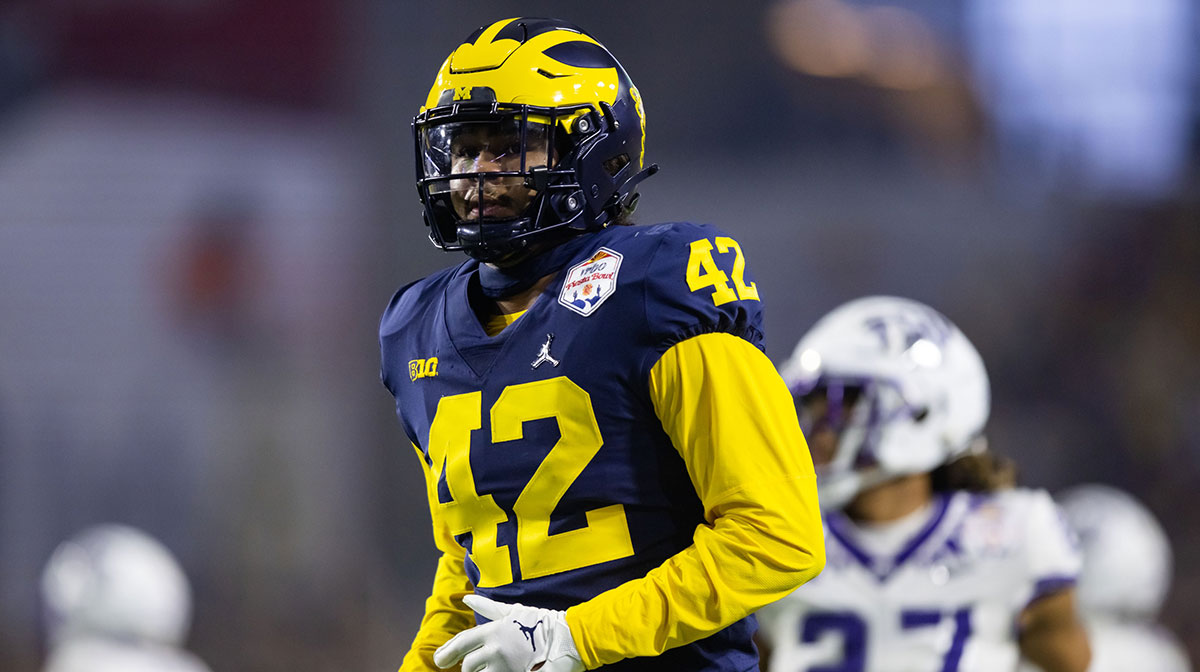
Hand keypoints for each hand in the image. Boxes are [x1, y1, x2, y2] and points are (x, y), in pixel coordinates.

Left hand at [434, 594, 584, 671]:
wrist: (570, 639)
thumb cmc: (542, 623)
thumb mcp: (514, 612)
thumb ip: (488, 607)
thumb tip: (467, 598)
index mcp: (493, 630)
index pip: (461, 642)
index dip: (447, 652)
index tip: (439, 661)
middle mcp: (496, 648)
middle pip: (468, 665)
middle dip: (470, 668)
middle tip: (476, 668)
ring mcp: (505, 666)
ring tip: (496, 667)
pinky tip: (503, 670)